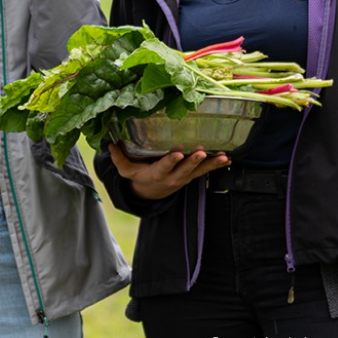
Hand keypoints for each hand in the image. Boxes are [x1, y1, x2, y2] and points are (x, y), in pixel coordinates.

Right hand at [105, 143, 230, 200]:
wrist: (151, 193)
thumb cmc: (139, 177)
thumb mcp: (126, 171)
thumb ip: (120, 158)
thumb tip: (110, 144)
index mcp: (156, 174)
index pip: (163, 167)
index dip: (170, 161)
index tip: (176, 152)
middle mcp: (172, 177)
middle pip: (184, 170)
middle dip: (193, 161)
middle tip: (201, 152)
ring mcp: (183, 178)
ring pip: (198, 171)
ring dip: (210, 164)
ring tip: (223, 157)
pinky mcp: (191, 177)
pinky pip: (205, 172)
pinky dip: (217, 166)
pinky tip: (228, 159)